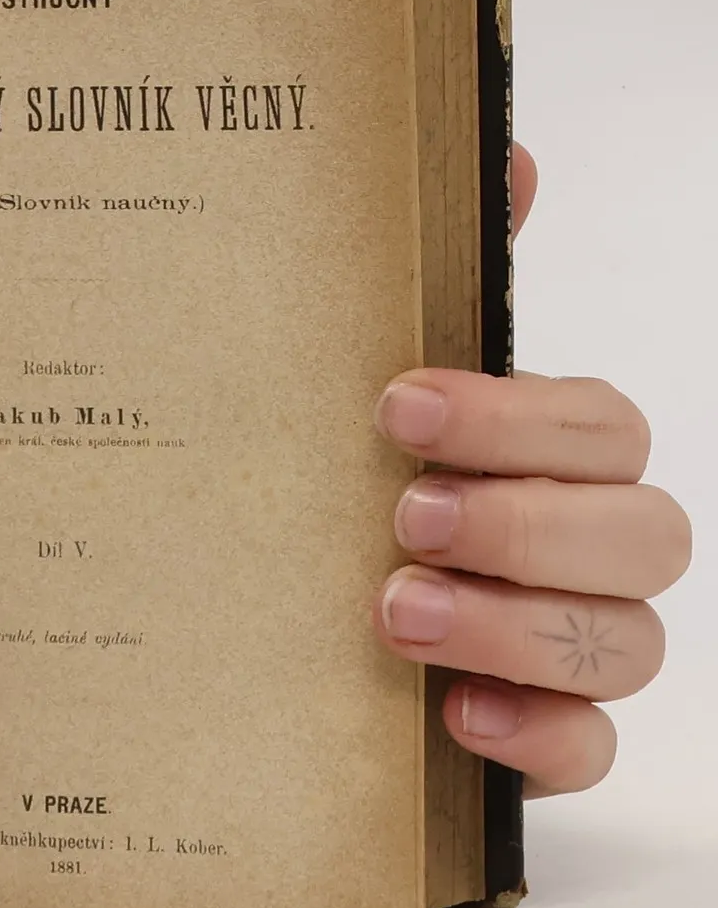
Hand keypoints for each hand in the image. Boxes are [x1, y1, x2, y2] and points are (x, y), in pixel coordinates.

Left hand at [374, 145, 690, 794]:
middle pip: (645, 535)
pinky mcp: (543, 739)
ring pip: (628, 643)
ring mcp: (574, 652)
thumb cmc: (337, 488)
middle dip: (526, 522)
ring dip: (516, 624)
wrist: (261, 629)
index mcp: (551, 458)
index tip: (394, 407)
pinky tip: (456, 717)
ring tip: (395, 611)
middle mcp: (584, 552)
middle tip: (404, 517)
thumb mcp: (356, 382)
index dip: (515, 415)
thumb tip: (508, 157)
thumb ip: (441, 279)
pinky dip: (540, 733)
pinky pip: (593, 750)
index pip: (602, 426)